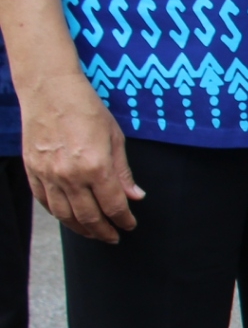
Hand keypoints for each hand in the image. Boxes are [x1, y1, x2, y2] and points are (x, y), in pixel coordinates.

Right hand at [20, 73, 142, 242]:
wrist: (49, 90)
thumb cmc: (86, 109)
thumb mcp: (115, 138)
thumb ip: (123, 172)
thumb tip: (136, 197)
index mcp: (96, 167)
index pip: (114, 206)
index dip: (124, 220)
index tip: (130, 225)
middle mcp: (70, 175)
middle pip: (89, 217)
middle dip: (104, 231)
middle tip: (113, 237)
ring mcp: (48, 174)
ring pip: (65, 214)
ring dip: (81, 228)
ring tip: (93, 233)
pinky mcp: (32, 170)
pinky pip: (44, 201)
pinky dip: (58, 214)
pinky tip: (68, 217)